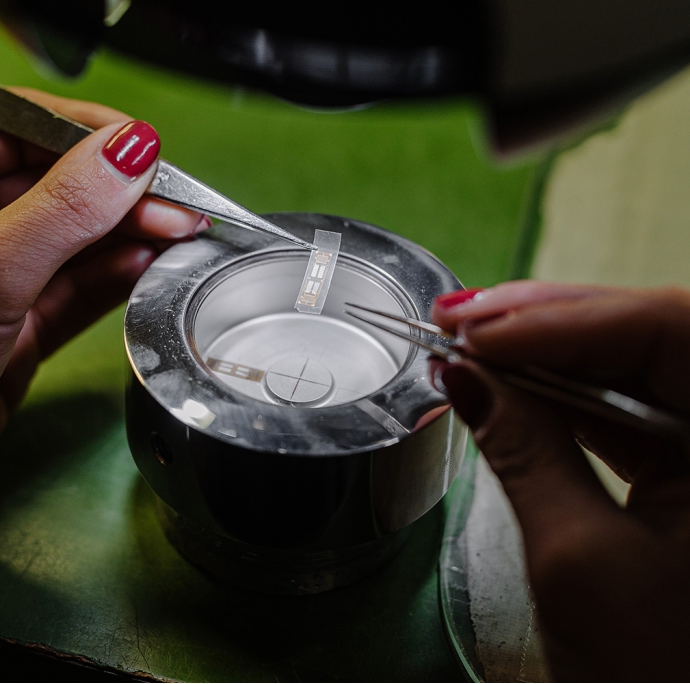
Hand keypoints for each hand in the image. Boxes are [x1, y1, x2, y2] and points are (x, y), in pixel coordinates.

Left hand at [0, 90, 207, 539]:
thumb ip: (65, 209)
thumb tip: (131, 151)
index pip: (26, 126)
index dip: (94, 137)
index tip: (151, 154)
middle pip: (63, 183)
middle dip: (125, 194)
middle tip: (183, 210)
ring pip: (78, 240)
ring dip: (131, 236)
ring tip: (180, 237)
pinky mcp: (18, 328)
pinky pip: (78, 291)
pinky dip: (117, 278)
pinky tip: (149, 265)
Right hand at [432, 281, 689, 680]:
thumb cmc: (656, 676)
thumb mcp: (576, 559)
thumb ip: (521, 452)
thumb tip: (465, 378)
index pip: (668, 333)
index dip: (565, 319)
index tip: (476, 329)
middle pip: (647, 336)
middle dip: (546, 321)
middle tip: (460, 318)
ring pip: (628, 366)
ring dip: (543, 350)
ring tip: (468, 340)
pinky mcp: (686, 466)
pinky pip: (621, 407)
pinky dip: (558, 392)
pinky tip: (506, 379)